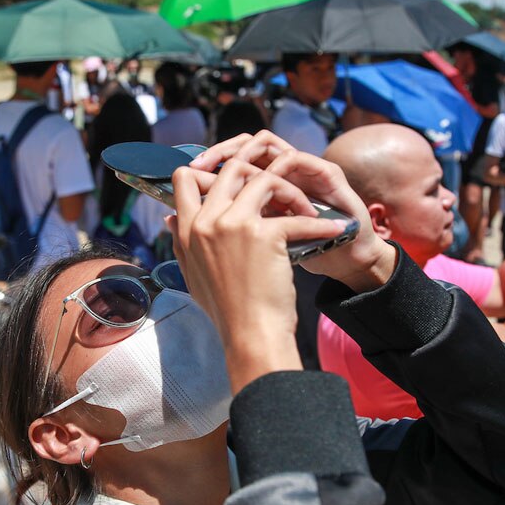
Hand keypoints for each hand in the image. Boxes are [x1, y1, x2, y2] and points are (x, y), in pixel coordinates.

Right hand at [168, 158, 343, 387]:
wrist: (249, 336)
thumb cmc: (226, 310)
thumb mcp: (192, 273)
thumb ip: (181, 242)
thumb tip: (170, 218)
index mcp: (187, 230)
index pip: (185, 178)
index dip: (212, 170)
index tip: (238, 183)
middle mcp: (206, 222)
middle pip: (231, 167)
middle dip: (260, 172)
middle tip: (281, 191)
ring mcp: (233, 225)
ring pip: (265, 178)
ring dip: (291, 190)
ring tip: (305, 210)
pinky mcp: (263, 235)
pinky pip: (297, 215)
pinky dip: (320, 223)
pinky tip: (334, 230)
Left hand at [189, 130, 394, 291]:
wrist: (338, 267)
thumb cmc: (288, 264)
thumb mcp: (243, 247)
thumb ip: (211, 229)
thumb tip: (170, 217)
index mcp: (259, 187)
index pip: (230, 157)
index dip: (210, 158)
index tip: (192, 170)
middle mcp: (279, 172)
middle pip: (248, 142)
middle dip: (224, 150)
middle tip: (204, 164)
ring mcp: (303, 170)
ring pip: (272, 144)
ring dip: (251, 153)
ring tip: (235, 168)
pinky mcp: (327, 175)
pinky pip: (300, 160)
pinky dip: (281, 167)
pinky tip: (267, 177)